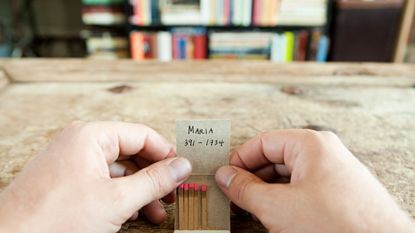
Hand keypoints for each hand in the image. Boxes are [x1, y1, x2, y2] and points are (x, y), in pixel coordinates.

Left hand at [0, 121, 191, 232]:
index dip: (166, 154)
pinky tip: (133, 214)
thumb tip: (181, 166)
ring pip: (119, 170)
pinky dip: (122, 197)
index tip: (182, 172)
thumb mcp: (116, 201)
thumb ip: (154, 181)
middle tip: (172, 194)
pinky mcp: (68, 181)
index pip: (142, 135)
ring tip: (156, 211)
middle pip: (132, 152)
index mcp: (91, 136)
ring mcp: (73, 162)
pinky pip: (103, 182)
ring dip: (141, 191)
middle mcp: (81, 143)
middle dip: (154, 177)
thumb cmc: (54, 220)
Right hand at [215, 129, 414, 232]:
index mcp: (311, 144)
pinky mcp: (339, 194)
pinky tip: (274, 215)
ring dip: (267, 191)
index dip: (240, 159)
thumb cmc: (337, 226)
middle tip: (233, 194)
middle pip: (275, 158)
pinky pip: (303, 189)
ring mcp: (334, 174)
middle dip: (252, 177)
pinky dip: (284, 200)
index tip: (225, 176)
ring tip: (250, 207)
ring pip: (289, 176)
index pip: (264, 142)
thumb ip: (245, 188)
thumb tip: (225, 176)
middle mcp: (324, 154)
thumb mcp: (277, 206)